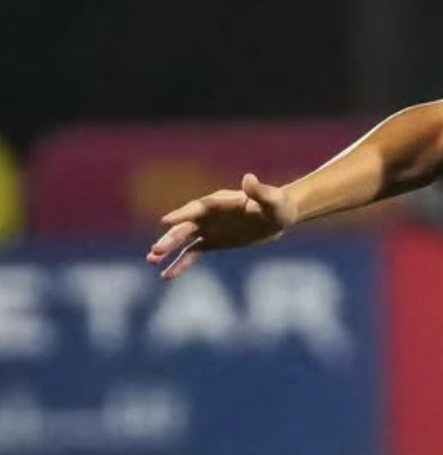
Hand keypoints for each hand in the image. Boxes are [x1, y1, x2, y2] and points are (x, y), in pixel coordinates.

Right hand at [146, 172, 294, 279]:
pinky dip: (180, 264)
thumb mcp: (271, 199)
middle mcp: (208, 214)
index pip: (197, 208)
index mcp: (219, 202)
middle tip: (156, 251)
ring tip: (151, 261)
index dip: (182, 214)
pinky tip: (166, 276)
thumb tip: (249, 178)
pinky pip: (192, 254)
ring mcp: (208, 228)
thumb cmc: (276, 205)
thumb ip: (259, 191)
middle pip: (185, 226)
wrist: (278, 216)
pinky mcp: (212, 242)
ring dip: (168, 250)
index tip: (166, 221)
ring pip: (183, 240)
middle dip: (171, 238)